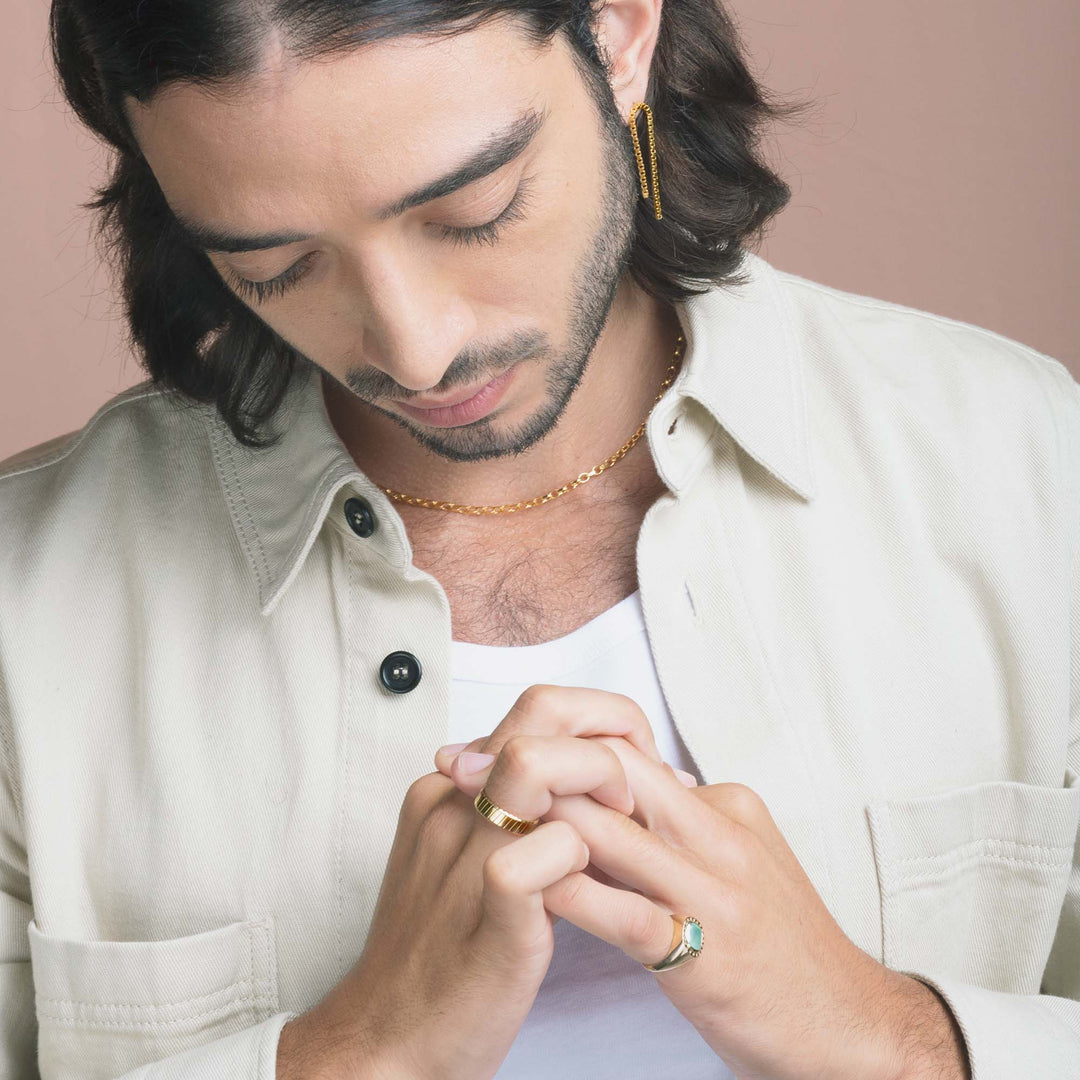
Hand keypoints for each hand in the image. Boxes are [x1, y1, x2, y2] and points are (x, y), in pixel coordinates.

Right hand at [279, 686, 667, 1079]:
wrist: (387, 1039)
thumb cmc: (444, 953)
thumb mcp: (469, 864)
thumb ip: (513, 816)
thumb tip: (587, 783)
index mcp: (448, 786)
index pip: (538, 709)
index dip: (603, 725)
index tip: (640, 767)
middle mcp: (452, 801)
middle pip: (540, 712)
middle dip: (611, 732)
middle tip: (640, 789)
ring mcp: (465, 849)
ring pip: (537, 763)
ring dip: (602, 779)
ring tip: (628, 824)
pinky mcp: (492, 908)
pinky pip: (551, 846)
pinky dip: (588, 851)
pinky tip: (602, 883)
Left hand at [439, 690, 968, 1079]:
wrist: (847, 1024)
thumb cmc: (784, 945)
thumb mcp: (737, 861)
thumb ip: (679, 825)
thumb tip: (617, 795)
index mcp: (724, 807)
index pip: (632, 754)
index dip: (559, 744)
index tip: (501, 744)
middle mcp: (720, 837)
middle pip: (619, 773)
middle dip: (539, 763)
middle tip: (467, 763)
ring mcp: (715, 893)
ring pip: (617, 831)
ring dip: (541, 817)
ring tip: (481, 809)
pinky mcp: (706, 956)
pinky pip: (629, 914)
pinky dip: (574, 894)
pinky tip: (529, 886)